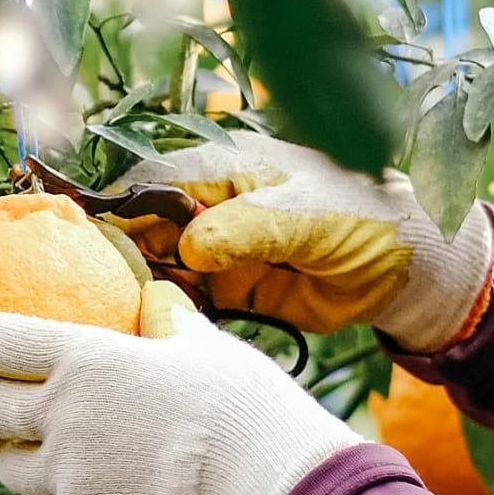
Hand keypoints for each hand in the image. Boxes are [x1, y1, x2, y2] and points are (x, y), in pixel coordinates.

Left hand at [0, 289, 361, 494]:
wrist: (256, 480)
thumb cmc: (238, 402)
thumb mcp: (203, 344)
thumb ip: (168, 323)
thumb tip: (157, 300)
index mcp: (83, 358)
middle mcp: (60, 414)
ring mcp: (65, 471)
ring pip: (12, 466)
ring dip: (9, 454)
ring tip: (14, 450)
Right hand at [105, 134, 493, 348]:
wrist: (410, 266)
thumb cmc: (364, 216)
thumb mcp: (303, 216)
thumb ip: (243, 229)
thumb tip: (187, 247)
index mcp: (226, 167)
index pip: (152, 180)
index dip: (116, 206)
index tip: (83, 238)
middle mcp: (214, 204)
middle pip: (145, 224)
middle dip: (120, 253)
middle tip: (95, 288)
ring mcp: (221, 247)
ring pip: (159, 264)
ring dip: (141, 286)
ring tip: (119, 312)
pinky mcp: (233, 286)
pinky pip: (188, 298)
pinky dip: (171, 311)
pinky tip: (153, 327)